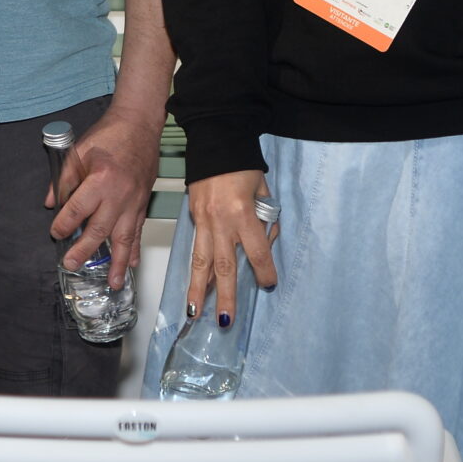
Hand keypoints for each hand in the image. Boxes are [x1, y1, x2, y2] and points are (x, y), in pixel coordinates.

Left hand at [49, 109, 160, 289]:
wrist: (140, 124)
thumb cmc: (111, 134)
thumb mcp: (78, 151)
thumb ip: (63, 179)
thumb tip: (51, 203)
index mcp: (100, 179)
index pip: (77, 210)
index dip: (64, 225)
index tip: (55, 234)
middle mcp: (119, 194)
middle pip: (99, 230)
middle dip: (84, 251)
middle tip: (71, 265)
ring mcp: (134, 201)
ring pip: (125, 238)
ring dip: (118, 263)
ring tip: (113, 283)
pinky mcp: (143, 203)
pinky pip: (139, 231)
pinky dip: (135, 249)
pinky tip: (131, 264)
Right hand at [184, 170, 276, 322]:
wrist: (215, 140)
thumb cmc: (242, 163)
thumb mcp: (263, 189)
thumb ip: (265, 217)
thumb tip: (265, 240)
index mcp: (242, 213)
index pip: (257, 252)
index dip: (265, 271)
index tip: (269, 284)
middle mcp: (220, 221)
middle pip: (223, 266)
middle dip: (224, 296)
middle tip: (225, 321)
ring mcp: (203, 221)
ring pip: (201, 262)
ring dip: (198, 290)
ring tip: (195, 313)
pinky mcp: (193, 217)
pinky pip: (195, 249)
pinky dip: (194, 270)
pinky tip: (194, 286)